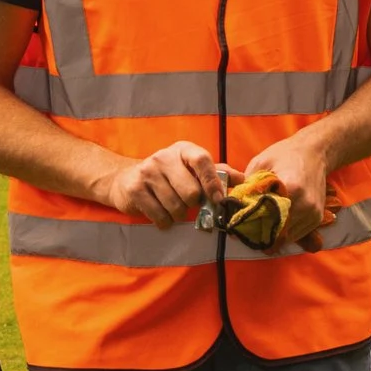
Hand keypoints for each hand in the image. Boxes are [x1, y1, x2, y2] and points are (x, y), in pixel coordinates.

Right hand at [97, 142, 223, 226]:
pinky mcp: (135, 189)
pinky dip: (165, 221)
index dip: (213, 182)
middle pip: (190, 191)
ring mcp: (147, 172)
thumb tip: (244, 179)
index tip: (219, 200)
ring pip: (175, 206)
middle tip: (190, 204)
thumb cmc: (170, 175)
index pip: (202, 161)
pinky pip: (159, 215)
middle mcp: (164, 157)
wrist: (126, 178)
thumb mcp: (193, 168)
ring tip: (175, 209)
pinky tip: (163, 215)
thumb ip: (219, 173)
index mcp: (184, 149)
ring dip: (179, 215)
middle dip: (194, 205)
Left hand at [246, 132, 334, 247]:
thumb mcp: (261, 164)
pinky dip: (282, 233)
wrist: (315, 152)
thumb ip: (248, 187)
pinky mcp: (316, 218)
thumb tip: (233, 208)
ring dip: (270, 236)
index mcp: (292, 188)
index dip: (249, 224)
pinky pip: (295, 235)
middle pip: (276, 232)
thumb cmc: (286, 155)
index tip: (235, 225)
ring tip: (256, 227)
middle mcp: (306, 204)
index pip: (266, 217)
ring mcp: (313, 213)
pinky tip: (273, 223)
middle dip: (257, 233)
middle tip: (242, 231)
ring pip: (285, 238)